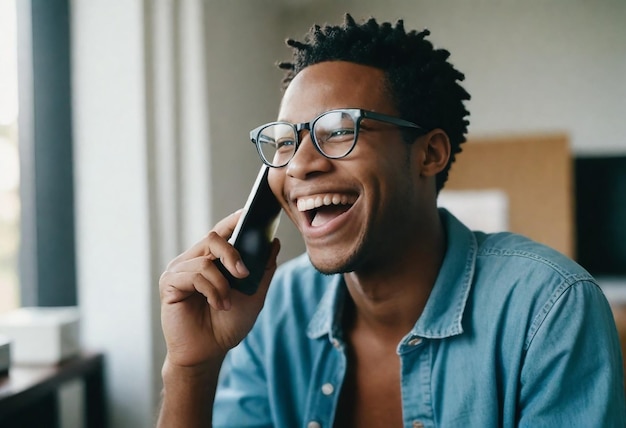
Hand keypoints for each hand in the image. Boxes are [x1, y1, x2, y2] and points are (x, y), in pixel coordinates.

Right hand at [159, 210, 280, 368]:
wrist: (208, 353)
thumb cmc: (228, 325)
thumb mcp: (254, 296)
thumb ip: (263, 270)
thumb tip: (274, 242)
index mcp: (211, 260)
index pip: (221, 232)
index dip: (233, 220)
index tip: (249, 212)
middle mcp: (193, 260)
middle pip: (213, 238)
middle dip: (233, 253)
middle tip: (245, 274)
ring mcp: (179, 271)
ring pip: (205, 260)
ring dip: (222, 283)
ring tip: (227, 303)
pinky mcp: (169, 283)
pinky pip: (194, 275)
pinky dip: (211, 290)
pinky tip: (218, 305)